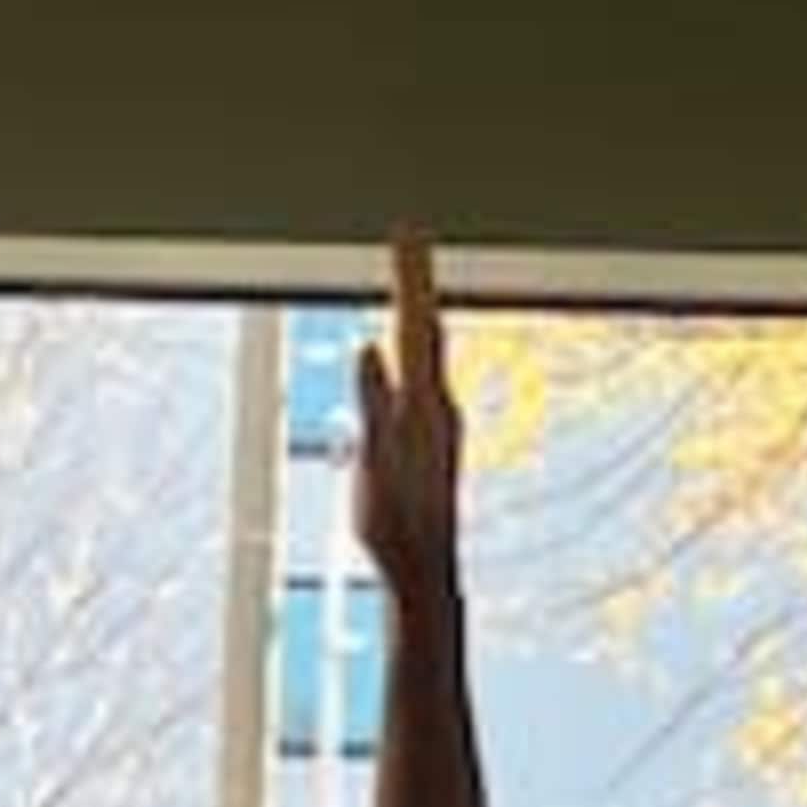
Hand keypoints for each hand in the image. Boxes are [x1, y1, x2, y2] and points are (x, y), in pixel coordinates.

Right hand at [355, 235, 463, 598]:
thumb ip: (373, 403)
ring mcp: (436, 422)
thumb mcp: (375, 466)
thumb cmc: (396, 530)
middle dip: (416, 276)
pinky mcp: (429, 439)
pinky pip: (422, 375)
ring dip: (418, 307)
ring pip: (430, 350)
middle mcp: (437, 404)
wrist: (423, 576)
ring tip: (411, 272)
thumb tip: (369, 346)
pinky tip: (408, 347)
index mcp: (423, 403)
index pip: (417, 321)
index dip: (410, 273)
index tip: (405, 229)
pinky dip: (415, 345)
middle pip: (427, 324)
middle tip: (407, 234)